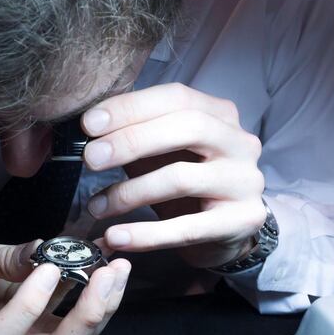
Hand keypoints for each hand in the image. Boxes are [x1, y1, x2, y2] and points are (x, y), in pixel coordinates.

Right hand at [0, 231, 130, 334]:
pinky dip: (98, 299)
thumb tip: (43, 253)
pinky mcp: (44, 329)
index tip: (48, 268)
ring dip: (101, 308)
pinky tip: (111, 270)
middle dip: (85, 319)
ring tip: (116, 269)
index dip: (28, 310)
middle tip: (106, 276)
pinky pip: (77, 325)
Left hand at [81, 82, 265, 267]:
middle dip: (131, 141)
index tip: (89, 124)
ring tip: (96, 207)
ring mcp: (244, 182)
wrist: (226, 233)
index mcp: (220, 114)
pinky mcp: (241, 221)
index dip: (130, 107)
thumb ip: (134, 137)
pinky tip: (116, 237)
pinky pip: (187, 229)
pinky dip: (145, 234)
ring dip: (129, 193)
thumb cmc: (187, 186)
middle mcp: (239, 142)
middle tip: (91, 159)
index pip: (176, 97)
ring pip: (181, 178)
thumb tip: (89, 130)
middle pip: (186, 128)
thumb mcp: (162, 154)